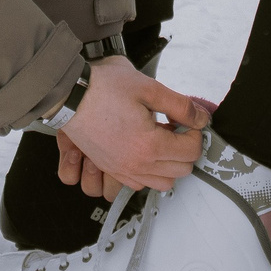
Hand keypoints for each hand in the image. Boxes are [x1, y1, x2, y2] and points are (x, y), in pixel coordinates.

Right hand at [46, 55, 210, 196]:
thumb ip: (181, 105)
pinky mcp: (111, 169)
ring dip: (170, 163)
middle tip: (175, 126)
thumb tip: (202, 118)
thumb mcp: (149, 88)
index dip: (195, 132)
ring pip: (163, 182)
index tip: (187, 118)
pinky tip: (144, 147)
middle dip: (185, 148)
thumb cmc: (104, 87)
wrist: (68, 94)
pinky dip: (150, 171)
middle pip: (181, 170)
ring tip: (160, 137)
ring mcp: (122, 170)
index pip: (191, 151)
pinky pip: (141, 183)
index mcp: (149, 145)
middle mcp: (137, 165)